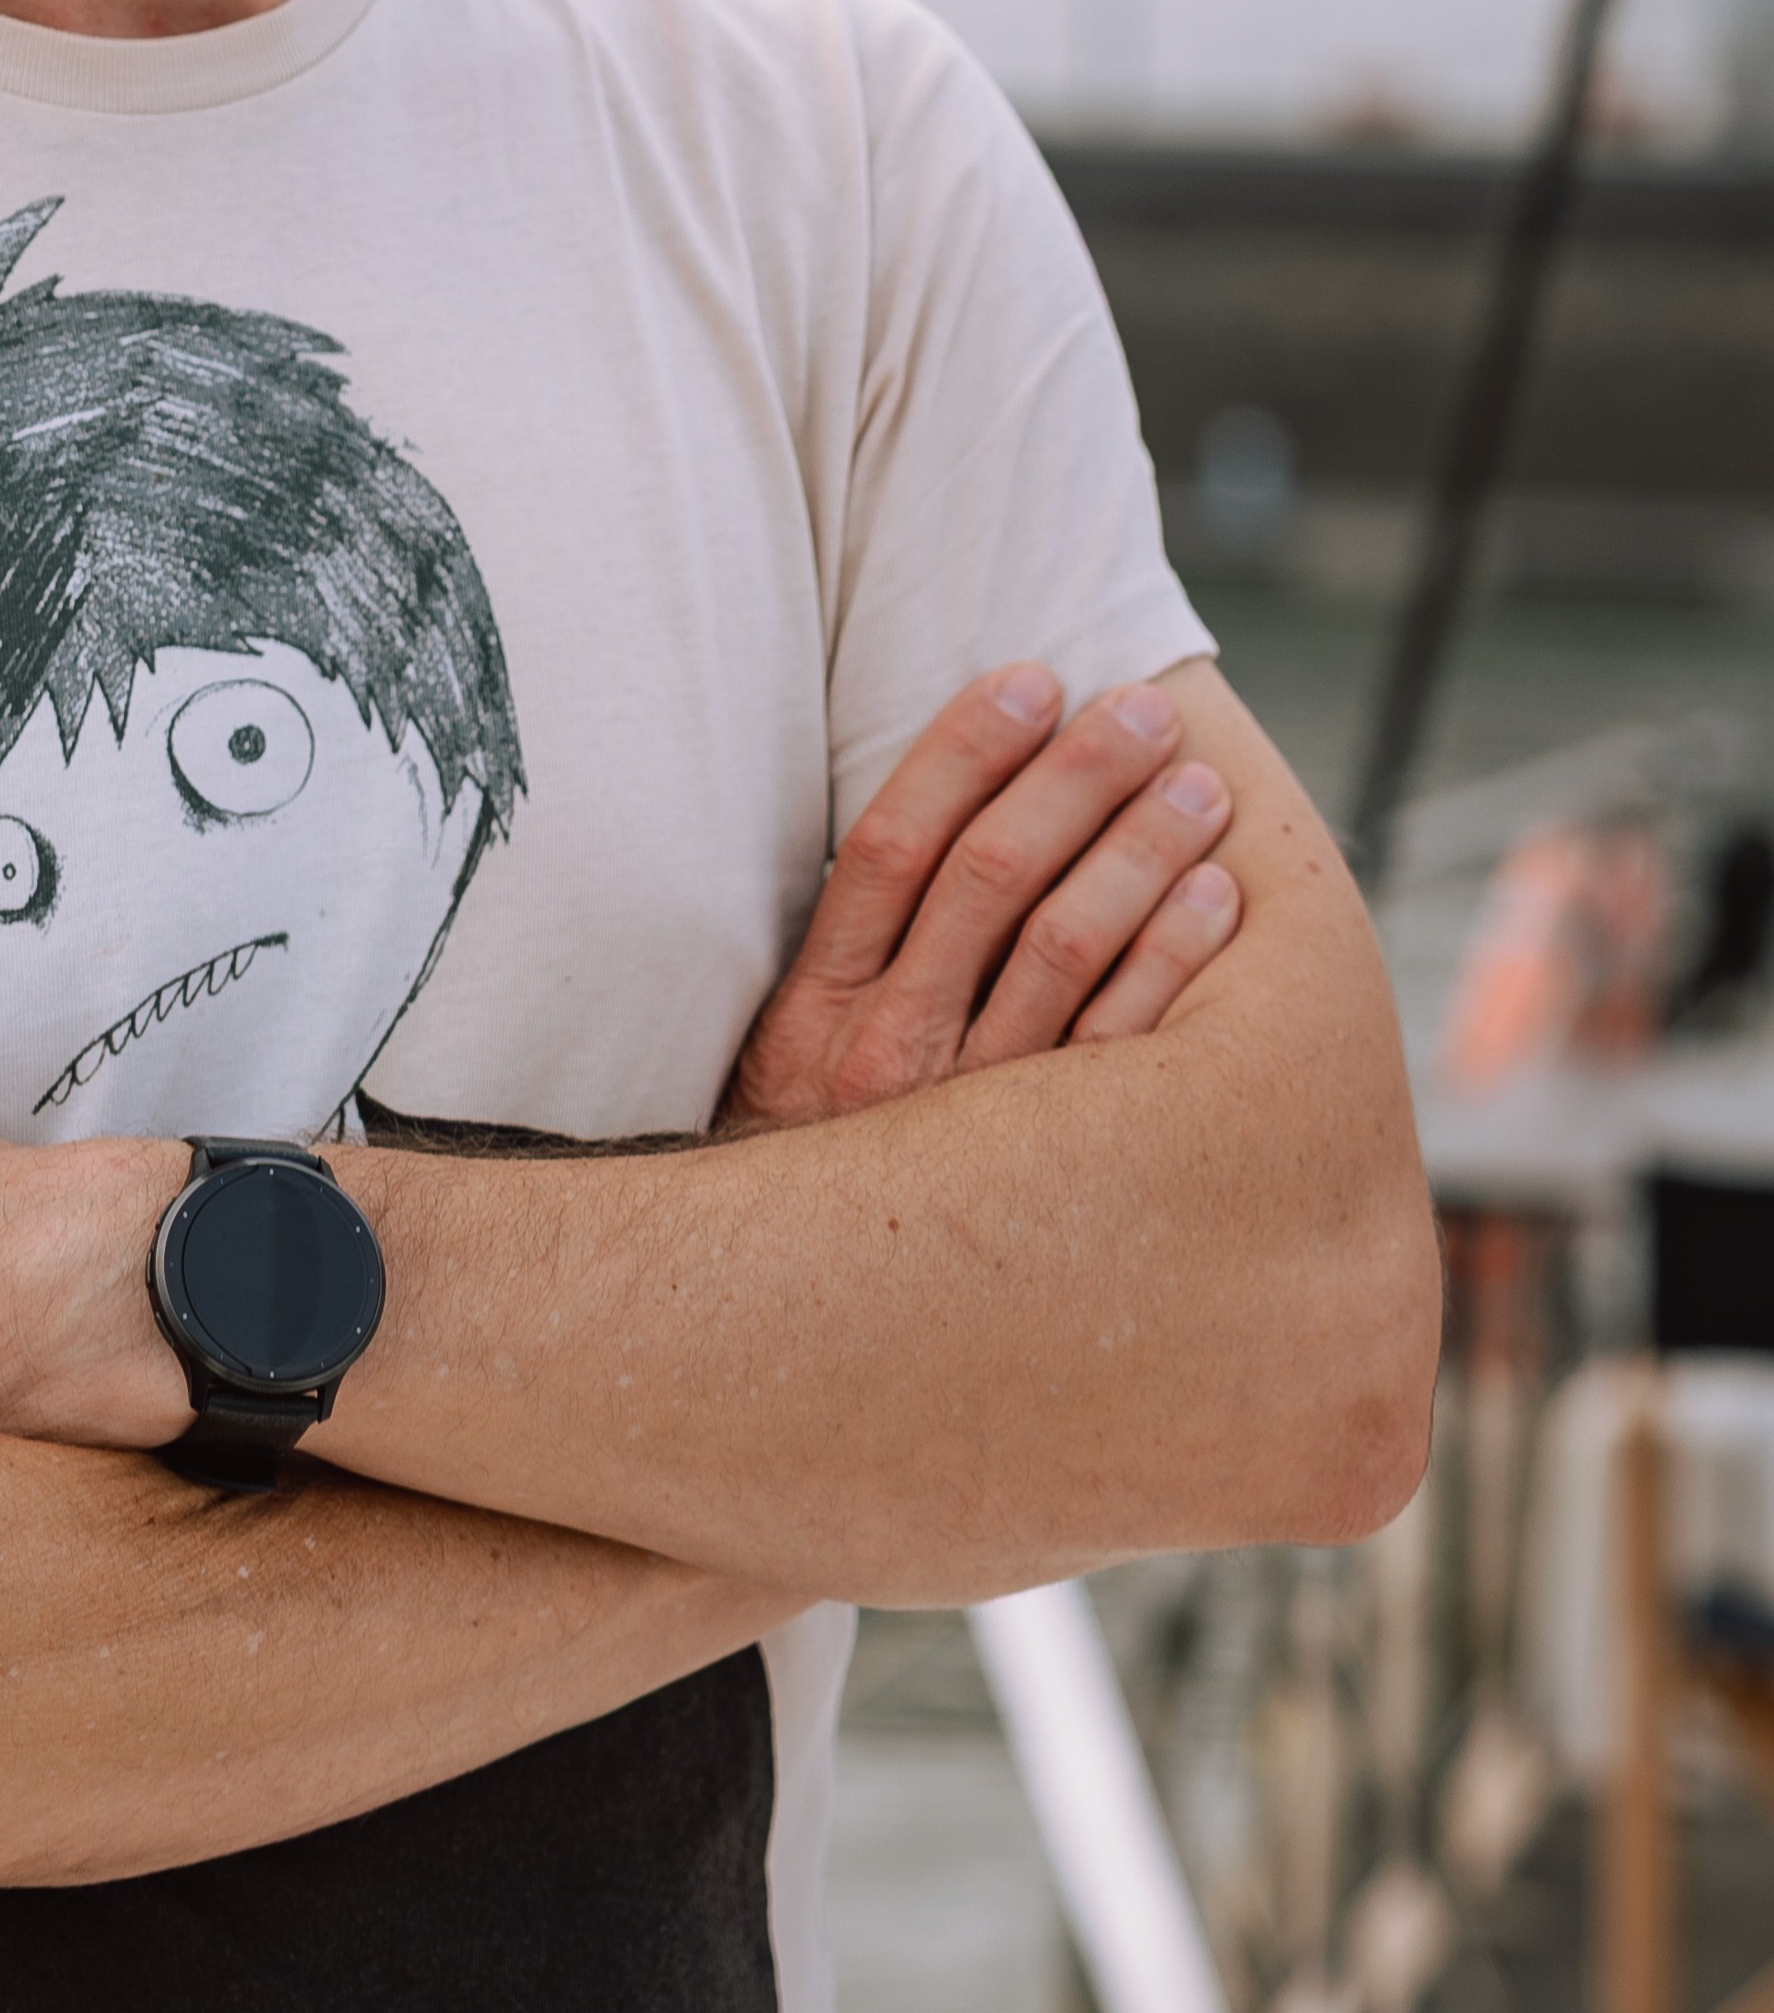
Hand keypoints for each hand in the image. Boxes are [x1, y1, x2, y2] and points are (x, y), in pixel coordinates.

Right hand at [719, 663, 1238, 1136]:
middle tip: (1146, 711)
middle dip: (1076, 777)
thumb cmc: (823, 1164)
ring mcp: (969, 1122)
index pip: (891, 845)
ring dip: (1140, 852)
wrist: (809, 1336)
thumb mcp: (796, 1059)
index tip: (1032, 676)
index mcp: (813, 1012)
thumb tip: (939, 813)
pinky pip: (1120, 1052)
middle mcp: (885, 1061)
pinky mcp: (1043, 1175)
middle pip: (990, 878)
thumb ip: (852, 954)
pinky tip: (1216, 900)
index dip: (964, 749)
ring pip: (1063, 951)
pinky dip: (1171, 961)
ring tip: (1197, 787)